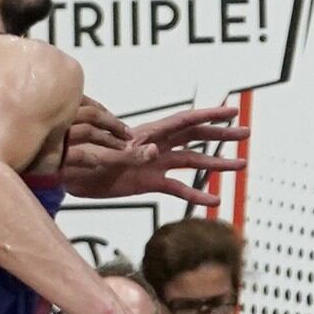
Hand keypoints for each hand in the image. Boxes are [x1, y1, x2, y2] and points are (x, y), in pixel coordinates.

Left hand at [61, 101, 244, 207]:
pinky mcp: (149, 183)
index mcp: (148, 135)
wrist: (68, 175)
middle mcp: (157, 147)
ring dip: (217, 164)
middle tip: (246, 133)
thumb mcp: (107, 156)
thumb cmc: (84, 159)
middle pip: (195, 138)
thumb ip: (130, 154)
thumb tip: (154, 151)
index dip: (210, 116)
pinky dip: (196, 195)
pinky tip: (214, 202)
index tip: (232, 111)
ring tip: (241, 165)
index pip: (185, 122)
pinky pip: (179, 189)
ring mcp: (155, 165)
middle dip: (221, 135)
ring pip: (193, 162)